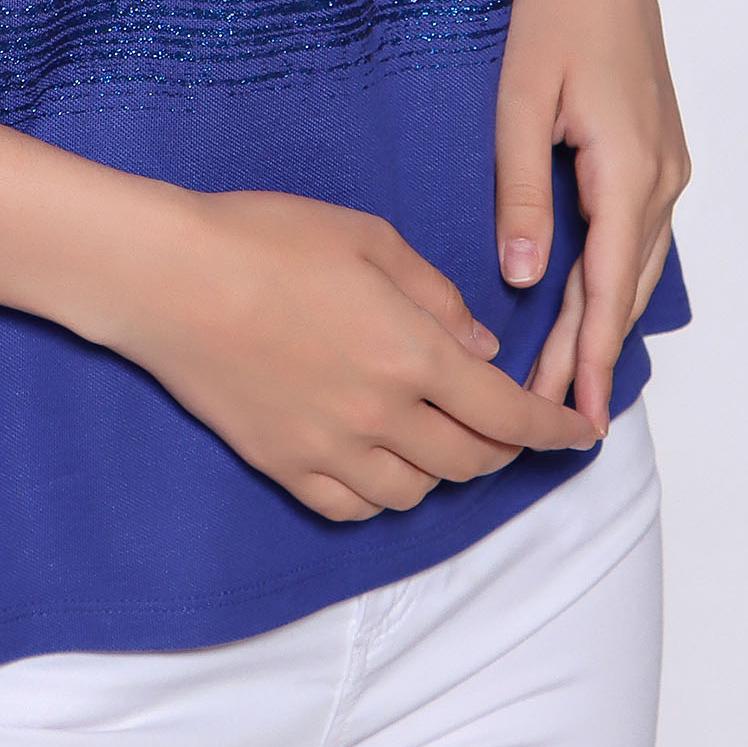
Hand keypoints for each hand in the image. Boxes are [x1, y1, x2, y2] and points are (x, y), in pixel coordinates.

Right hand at [111, 189, 597, 521]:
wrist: (168, 279)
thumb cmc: (265, 239)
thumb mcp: (369, 239)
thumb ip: (436, 297)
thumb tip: (480, 351)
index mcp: (409, 353)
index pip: (506, 413)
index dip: (553, 429)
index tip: (579, 434)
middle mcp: (378, 414)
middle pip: (469, 460)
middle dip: (505, 448)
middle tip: (511, 426)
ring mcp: (328, 448)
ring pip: (417, 491)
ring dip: (446, 469)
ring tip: (445, 436)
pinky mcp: (284, 465)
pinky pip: (355, 507)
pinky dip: (385, 493)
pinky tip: (384, 463)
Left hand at [496, 0, 690, 436]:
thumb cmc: (551, 3)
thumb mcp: (519, 96)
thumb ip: (519, 190)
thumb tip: (521, 277)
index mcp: (628, 167)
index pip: (606, 288)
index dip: (589, 359)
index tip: (574, 419)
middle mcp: (660, 172)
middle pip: (624, 287)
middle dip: (591, 355)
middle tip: (556, 422)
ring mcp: (664, 158)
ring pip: (633, 262)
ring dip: (601, 319)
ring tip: (566, 378)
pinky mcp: (653, 142)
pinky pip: (634, 229)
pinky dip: (611, 274)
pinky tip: (585, 299)